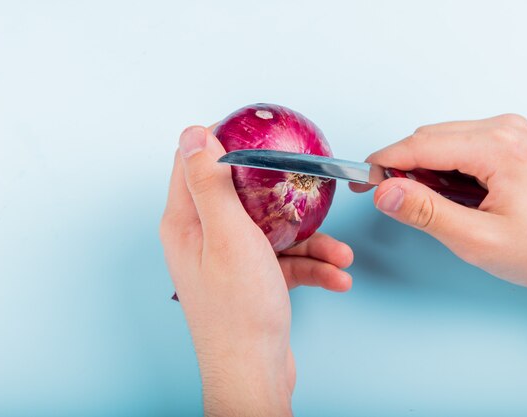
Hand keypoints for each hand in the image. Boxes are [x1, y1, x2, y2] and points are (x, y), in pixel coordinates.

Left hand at [160, 126, 352, 415]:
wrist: (254, 372)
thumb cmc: (239, 310)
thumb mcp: (228, 235)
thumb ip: (211, 183)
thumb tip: (194, 134)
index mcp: (186, 223)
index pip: (191, 163)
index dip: (221, 141)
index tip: (258, 134)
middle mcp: (203, 238)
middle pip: (241, 194)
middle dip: (281, 192)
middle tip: (305, 181)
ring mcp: (229, 260)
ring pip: (271, 231)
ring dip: (310, 240)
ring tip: (340, 253)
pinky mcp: (252, 280)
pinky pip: (284, 260)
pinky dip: (311, 266)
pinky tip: (336, 276)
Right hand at [352, 114, 526, 312]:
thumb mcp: (477, 240)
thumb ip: (426, 213)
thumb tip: (385, 192)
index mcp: (498, 148)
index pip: (420, 145)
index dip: (384, 164)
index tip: (362, 182)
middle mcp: (503, 130)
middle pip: (427, 138)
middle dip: (401, 168)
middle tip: (387, 199)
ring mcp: (507, 133)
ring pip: (439, 141)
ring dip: (422, 170)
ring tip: (428, 205)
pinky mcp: (507, 143)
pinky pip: (457, 146)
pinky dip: (442, 170)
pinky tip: (449, 196)